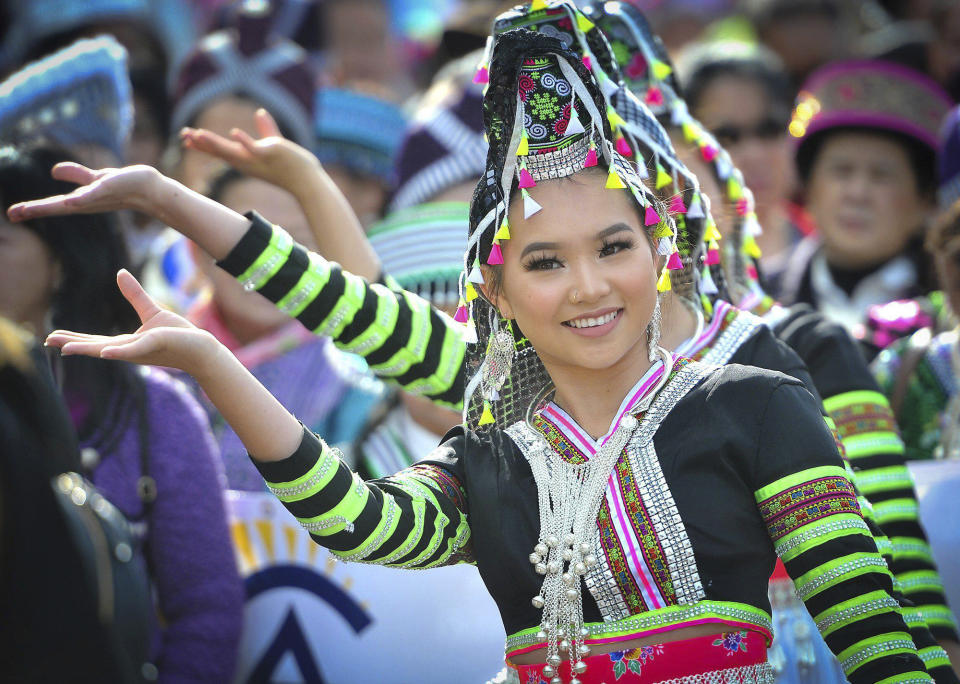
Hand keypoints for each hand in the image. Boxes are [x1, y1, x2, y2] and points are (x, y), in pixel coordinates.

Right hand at [6, 163, 163, 221]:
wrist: (148, 188)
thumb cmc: (122, 186)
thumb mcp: (95, 179)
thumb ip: (76, 175)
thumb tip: (54, 172)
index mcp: (81, 201)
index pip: (52, 206)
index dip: (32, 209)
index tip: (12, 215)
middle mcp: (86, 202)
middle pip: (56, 207)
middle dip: (34, 210)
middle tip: (12, 214)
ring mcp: (96, 196)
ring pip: (71, 202)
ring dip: (52, 206)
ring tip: (30, 209)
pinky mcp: (108, 187)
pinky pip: (92, 192)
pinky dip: (81, 197)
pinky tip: (68, 201)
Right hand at [46, 270, 221, 378]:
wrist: (202, 348)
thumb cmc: (179, 334)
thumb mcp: (152, 311)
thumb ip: (134, 295)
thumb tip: (119, 273)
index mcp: (128, 342)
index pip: (96, 342)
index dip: (75, 339)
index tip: (52, 338)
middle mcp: (131, 350)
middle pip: (96, 347)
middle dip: (72, 345)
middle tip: (48, 342)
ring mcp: (142, 350)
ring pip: (110, 350)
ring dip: (87, 349)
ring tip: (64, 349)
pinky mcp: (155, 345)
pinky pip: (134, 349)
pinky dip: (119, 351)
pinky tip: (105, 353)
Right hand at [180, 109, 319, 194]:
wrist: (306, 179)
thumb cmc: (291, 164)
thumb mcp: (274, 144)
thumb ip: (266, 129)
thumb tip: (260, 113)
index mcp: (245, 159)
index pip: (220, 151)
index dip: (204, 145)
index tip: (186, 138)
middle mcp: (247, 162)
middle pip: (221, 151)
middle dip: (202, 144)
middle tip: (184, 135)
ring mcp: (257, 160)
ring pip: (232, 151)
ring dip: (215, 143)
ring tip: (198, 134)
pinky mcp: (270, 154)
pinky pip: (254, 148)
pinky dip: (245, 141)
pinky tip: (234, 132)